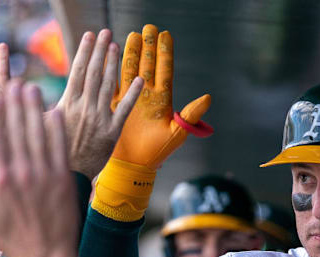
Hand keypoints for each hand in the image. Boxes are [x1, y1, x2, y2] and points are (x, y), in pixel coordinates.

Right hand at [0, 81, 77, 256]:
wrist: (46, 255)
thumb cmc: (10, 238)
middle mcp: (22, 172)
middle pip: (18, 130)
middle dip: (15, 104)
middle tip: (14, 83)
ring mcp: (45, 174)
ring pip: (39, 134)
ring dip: (35, 109)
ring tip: (32, 89)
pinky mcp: (64, 179)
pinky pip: (60, 147)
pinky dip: (58, 129)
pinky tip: (56, 112)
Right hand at [48, 29, 142, 179]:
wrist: (67, 177)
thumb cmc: (49, 152)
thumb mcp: (36, 125)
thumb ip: (33, 106)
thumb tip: (19, 87)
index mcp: (67, 104)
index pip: (76, 71)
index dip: (84, 51)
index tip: (89, 35)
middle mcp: (84, 108)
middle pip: (94, 73)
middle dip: (100, 51)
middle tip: (106, 33)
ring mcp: (99, 120)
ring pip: (108, 87)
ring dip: (113, 65)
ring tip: (117, 47)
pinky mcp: (112, 133)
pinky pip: (124, 110)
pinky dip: (132, 94)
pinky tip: (139, 80)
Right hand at [110, 24, 210, 168]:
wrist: (134, 166)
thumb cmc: (157, 152)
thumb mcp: (177, 133)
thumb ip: (191, 114)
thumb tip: (208, 97)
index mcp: (162, 100)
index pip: (165, 71)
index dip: (165, 53)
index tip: (166, 35)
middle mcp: (147, 96)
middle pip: (148, 65)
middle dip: (149, 46)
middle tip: (149, 27)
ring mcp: (130, 98)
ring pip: (130, 70)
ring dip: (131, 53)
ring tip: (132, 35)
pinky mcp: (115, 105)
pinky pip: (113, 83)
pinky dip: (112, 70)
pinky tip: (110, 55)